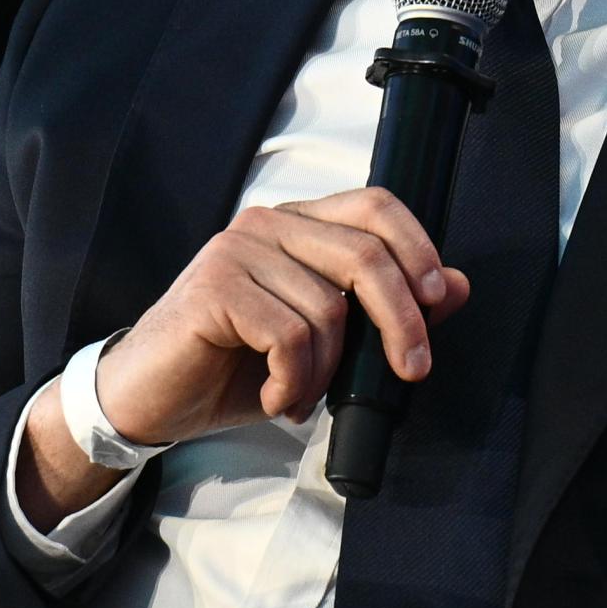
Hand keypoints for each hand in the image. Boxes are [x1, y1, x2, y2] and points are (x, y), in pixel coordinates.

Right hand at [19, 189, 467, 525]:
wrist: (150, 401)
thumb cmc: (234, 368)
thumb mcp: (322, 344)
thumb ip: (382, 310)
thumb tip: (456, 287)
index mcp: (295, 223)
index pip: (375, 206)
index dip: (419, 248)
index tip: (439, 302)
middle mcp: (266, 224)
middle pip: (365, 255)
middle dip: (402, 322)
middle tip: (410, 370)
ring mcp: (236, 251)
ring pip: (329, 308)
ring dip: (327, 372)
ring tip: (301, 396)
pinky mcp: (214, 289)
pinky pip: (290, 335)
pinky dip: (295, 381)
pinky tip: (277, 397)